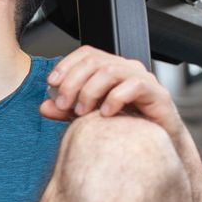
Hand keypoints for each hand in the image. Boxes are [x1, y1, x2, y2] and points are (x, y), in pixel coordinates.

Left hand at [41, 46, 183, 133]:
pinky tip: (105, 115)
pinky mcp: (157, 93)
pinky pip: (133, 86)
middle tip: (63, 104)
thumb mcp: (88, 118)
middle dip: (73, 82)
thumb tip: (44, 106)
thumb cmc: (125, 128)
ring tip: (81, 112)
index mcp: (110, 68)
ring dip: (89, 91)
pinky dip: (114, 98)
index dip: (66, 65)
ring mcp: (142, 78)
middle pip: (94, 61)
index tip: (51, 83)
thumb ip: (66, 111)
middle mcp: (126, 68)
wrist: (157, 147)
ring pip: (110, 71)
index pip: (86, 54)